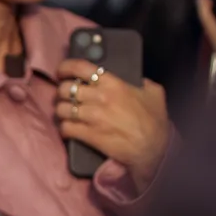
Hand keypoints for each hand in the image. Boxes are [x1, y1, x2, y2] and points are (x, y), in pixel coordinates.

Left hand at [54, 59, 169, 189]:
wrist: (152, 148)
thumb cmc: (154, 121)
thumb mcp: (154, 93)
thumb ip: (141, 82)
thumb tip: (135, 79)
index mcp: (113, 83)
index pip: (80, 68)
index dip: (66, 67)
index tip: (62, 71)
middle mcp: (99, 98)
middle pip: (65, 89)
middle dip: (62, 92)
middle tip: (66, 96)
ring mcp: (92, 117)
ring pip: (61, 109)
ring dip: (61, 111)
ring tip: (66, 113)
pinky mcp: (88, 135)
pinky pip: (65, 128)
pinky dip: (64, 128)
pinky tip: (68, 129)